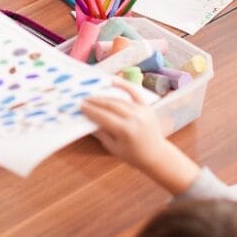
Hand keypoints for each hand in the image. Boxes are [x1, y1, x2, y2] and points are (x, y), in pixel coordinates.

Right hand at [81, 80, 199, 194]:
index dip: (91, 110)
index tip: (81, 106)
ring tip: (94, 95)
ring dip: (105, 96)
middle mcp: (134, 118)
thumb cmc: (133, 155)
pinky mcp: (147, 107)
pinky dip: (124, 85)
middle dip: (95, 101)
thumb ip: (100, 132)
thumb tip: (87, 120)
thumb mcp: (113, 147)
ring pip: (119, 99)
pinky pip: (135, 92)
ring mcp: (142, 111)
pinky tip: (113, 81)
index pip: (103, 116)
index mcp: (125, 130)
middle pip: (110, 105)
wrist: (156, 154)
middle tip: (84, 99)